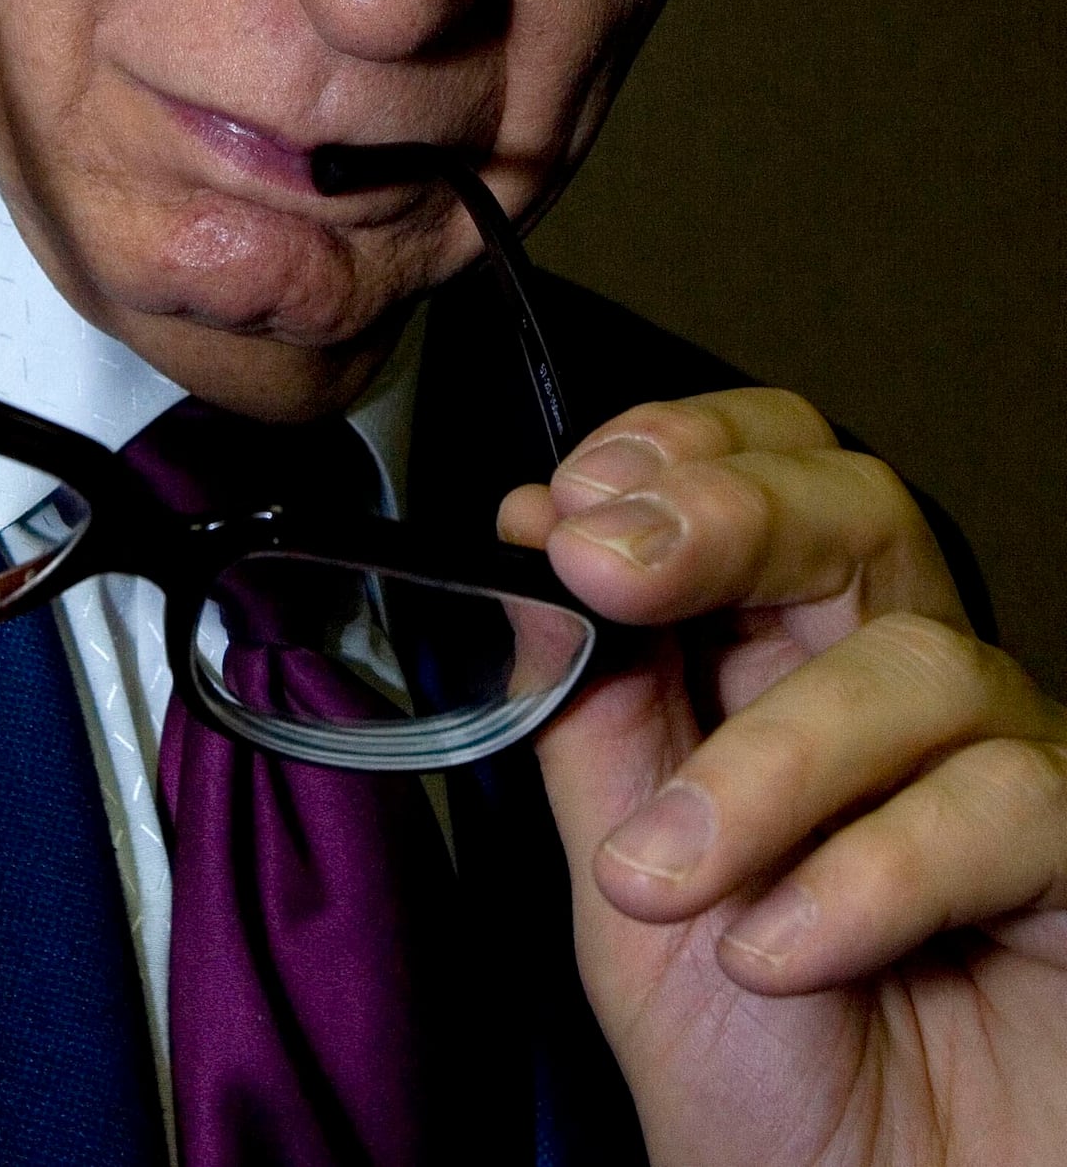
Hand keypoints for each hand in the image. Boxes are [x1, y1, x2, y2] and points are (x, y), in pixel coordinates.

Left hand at [498, 388, 1066, 1166]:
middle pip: (854, 508)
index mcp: (781, 671)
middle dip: (724, 513)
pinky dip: (867, 873)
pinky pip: (1000, 801)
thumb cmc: (764, 1081)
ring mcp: (1003, 763)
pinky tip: (784, 949)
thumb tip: (536, 559)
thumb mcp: (629, 886)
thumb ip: (592, 719)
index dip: (675, 458)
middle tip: (609, 563)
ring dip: (763, 764)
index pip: (759, 480)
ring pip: (914, 660)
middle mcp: (902, 691)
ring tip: (670, 880)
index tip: (565, 503)